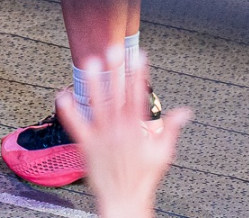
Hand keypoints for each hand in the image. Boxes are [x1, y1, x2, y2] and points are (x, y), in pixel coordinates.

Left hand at [54, 50, 190, 217]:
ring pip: (96, 104)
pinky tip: (63, 93)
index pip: (139, 94)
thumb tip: (185, 112)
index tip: (139, 54)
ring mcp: (102, 136)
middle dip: (116, 70)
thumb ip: (170, 128)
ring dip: (91, 83)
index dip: (139, 73)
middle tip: (113, 48)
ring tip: (88, 62)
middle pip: (117, 94)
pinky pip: (75, 124)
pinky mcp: (86, 145)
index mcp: (137, 129)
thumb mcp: (163, 153)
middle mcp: (119, 129)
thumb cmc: (144, 178)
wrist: (124, 200)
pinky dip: (68, 109)